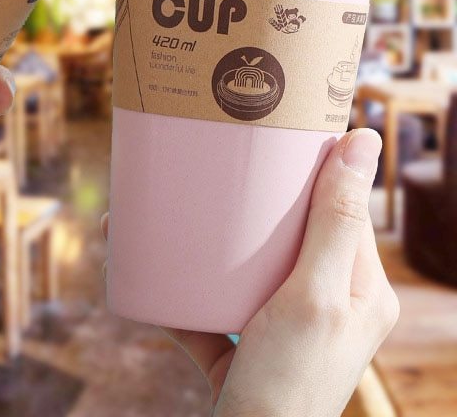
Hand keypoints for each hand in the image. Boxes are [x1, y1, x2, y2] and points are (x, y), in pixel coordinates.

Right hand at [102, 129, 399, 416]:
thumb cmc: (291, 380)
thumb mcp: (315, 294)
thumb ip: (334, 220)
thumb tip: (362, 140)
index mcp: (360, 290)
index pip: (342, 211)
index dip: (314, 170)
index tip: (275, 131)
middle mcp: (323, 305)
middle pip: (287, 233)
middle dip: (247, 199)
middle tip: (214, 163)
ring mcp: (280, 326)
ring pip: (244, 265)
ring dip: (206, 237)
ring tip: (168, 206)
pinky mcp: (241, 344)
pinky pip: (210, 302)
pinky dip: (180, 283)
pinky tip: (148, 260)